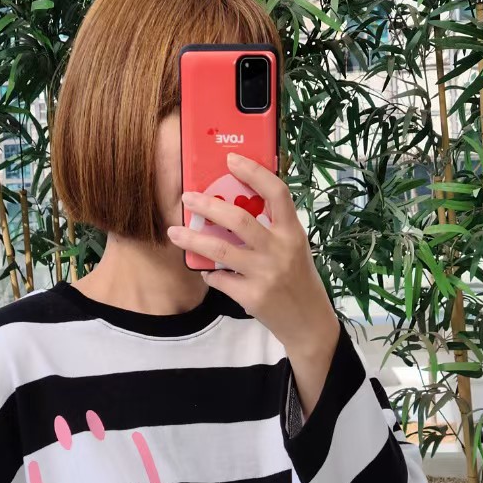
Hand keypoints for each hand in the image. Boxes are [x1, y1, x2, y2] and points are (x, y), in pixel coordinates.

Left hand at [166, 151, 339, 359]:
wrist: (308, 323)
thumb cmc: (298, 281)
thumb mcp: (294, 249)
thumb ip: (272, 229)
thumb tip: (232, 207)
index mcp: (293, 233)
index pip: (276, 193)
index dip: (253, 172)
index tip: (230, 159)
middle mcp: (280, 250)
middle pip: (239, 220)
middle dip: (208, 206)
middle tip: (187, 197)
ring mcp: (265, 274)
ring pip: (221, 251)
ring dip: (193, 239)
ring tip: (174, 232)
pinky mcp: (252, 297)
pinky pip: (220, 279)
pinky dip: (209, 274)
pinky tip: (204, 271)